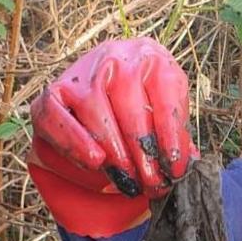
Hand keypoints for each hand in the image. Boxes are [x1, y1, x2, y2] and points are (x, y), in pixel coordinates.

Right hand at [27, 37, 198, 236]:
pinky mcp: (53, 90)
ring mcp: (82, 71)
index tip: (175, 168)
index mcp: (152, 58)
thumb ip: (175, 133)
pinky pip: (57, 117)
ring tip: (128, 181)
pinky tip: (94, 163)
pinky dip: (74, 142)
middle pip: (130, 106)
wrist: (97, 88)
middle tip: (152, 183)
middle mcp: (116, 57)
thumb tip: (188, 163)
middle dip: (144, 153)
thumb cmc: (140, 103)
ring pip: (95, 112)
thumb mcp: (164, 109)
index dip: (172, 136)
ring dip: (114, 153)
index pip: (166, 96)